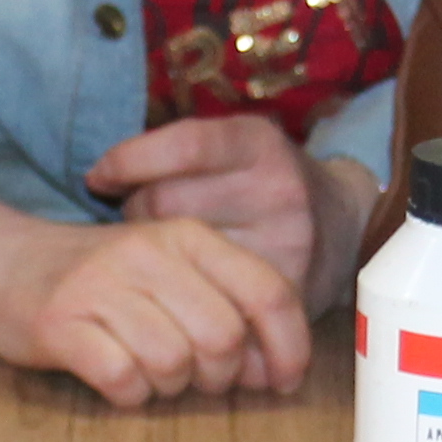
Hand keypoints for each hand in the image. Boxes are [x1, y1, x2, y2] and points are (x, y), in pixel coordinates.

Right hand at [0, 215, 312, 405]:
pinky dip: (129, 394)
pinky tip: (118, 378)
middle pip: (223, 337)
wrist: (0, 263)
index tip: (285, 381)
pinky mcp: (60, 324)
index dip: (288, 347)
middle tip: (193, 376)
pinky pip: (122, 379)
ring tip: (148, 371)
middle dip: (218, 375)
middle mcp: (146, 252)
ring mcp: (99, 286)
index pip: (267, 291)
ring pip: (173, 362)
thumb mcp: (169, 267)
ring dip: (168, 386)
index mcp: (187, 235)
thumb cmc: (101, 278)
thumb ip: (225, 304)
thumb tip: (279, 370)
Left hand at [86, 118, 371, 314]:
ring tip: (166, 252)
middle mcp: (278, 189)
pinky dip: (187, 293)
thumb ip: (174, 149)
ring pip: (179, 256)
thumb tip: (97, 178)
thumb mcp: (235, 144)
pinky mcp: (285, 292)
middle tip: (144, 221)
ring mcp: (285, 244)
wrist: (345, 226)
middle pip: (166, 204)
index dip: (128, 161)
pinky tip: (183, 286)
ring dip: (158, 258)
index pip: (181, 146)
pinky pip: (209, 298)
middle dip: (139, 213)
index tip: (99, 176)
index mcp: (259, 144)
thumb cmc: (263, 182)